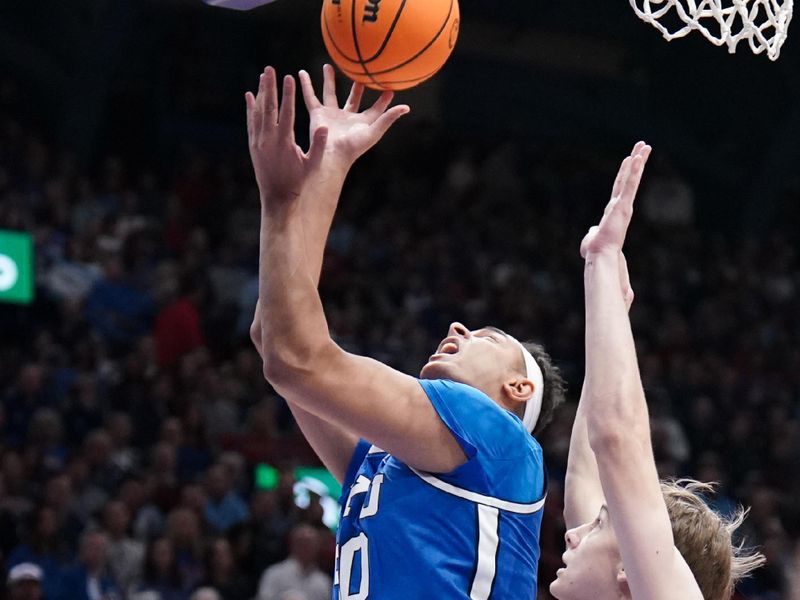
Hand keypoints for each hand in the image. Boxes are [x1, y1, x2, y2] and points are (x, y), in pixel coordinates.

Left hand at [246, 67, 328, 201]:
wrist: (277, 198)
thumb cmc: (298, 182)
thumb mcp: (312, 166)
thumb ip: (318, 146)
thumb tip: (324, 126)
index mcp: (284, 143)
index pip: (286, 113)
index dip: (288, 94)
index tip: (289, 78)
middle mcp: (268, 140)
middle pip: (268, 107)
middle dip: (270, 87)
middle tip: (270, 69)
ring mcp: (258, 142)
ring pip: (258, 112)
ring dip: (260, 93)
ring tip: (263, 76)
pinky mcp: (252, 145)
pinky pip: (251, 122)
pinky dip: (250, 108)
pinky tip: (249, 96)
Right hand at [299, 64, 409, 168]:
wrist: (332, 155)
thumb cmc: (354, 146)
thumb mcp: (374, 131)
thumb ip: (388, 118)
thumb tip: (406, 107)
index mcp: (362, 123)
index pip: (376, 108)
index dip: (384, 99)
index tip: (390, 86)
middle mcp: (347, 117)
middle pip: (353, 98)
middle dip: (357, 86)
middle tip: (361, 71)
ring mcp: (332, 115)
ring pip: (330, 93)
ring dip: (329, 80)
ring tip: (327, 66)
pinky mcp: (318, 115)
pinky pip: (310, 97)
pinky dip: (305, 85)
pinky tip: (301, 73)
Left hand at [580, 141, 650, 258]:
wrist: (601, 255)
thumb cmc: (596, 251)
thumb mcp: (592, 238)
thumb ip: (592, 232)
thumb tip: (592, 232)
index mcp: (614, 211)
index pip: (620, 188)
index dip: (625, 174)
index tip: (630, 160)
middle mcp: (622, 206)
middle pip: (629, 179)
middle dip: (637, 161)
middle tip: (644, 146)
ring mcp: (624, 205)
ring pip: (632, 178)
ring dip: (638, 161)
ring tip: (645, 146)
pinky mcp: (623, 206)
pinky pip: (630, 185)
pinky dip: (634, 172)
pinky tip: (637, 158)